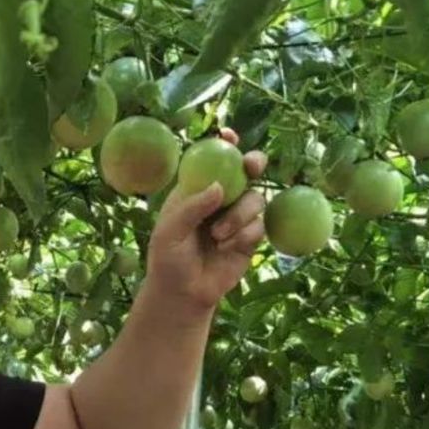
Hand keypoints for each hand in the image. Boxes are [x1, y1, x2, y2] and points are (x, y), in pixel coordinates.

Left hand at [145, 127, 266, 318]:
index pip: (212, 159)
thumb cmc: (168, 259)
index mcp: (197, 189)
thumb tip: (220, 186)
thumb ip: (192, 208)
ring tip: (218, 236)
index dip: (224, 144)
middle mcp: (221, 198)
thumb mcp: (170, 232)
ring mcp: (238, 216)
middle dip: (253, 164)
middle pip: (247, 171)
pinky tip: (228, 248)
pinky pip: (260, 226)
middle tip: (252, 166)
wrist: (184, 293)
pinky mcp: (250, 237)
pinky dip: (245, 235)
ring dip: (239, 216)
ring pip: (256, 200)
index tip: (229, 135)